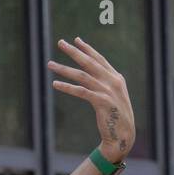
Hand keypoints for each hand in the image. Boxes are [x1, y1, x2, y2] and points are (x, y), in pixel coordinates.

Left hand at [48, 37, 135, 163]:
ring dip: (64, 69)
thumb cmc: (115, 116)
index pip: (99, 59)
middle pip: (89, 62)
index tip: (76, 40)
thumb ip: (104, 85)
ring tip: (50, 64)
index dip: (87, 49)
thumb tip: (93, 77)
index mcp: (115, 78)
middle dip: (74, 52)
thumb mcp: (112, 96)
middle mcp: (112, 81)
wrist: (123, 134)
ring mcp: (107, 90)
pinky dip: (67, 87)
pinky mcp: (101, 101)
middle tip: (60, 42)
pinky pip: (81, 91)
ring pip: (82, 75)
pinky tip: (55, 84)